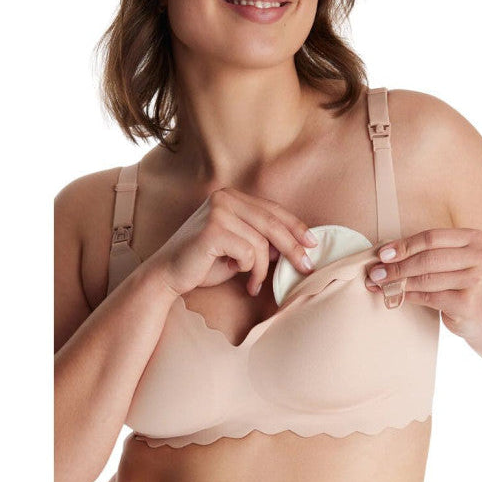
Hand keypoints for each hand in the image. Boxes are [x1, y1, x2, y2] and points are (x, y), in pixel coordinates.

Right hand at [150, 187, 318, 297]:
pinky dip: (249, 270)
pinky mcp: (213, 230)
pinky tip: (239, 278)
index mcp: (231, 197)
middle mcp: (224, 198)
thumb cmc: (203, 264)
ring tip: (254, 284)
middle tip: (306, 267)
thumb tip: (294, 244)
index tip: (313, 243)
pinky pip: (249, 253)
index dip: (295, 227)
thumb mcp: (238, 248)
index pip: (272, 210)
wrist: (167, 275)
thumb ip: (261, 240)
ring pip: (262, 243)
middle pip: (272, 223)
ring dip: (262, 270)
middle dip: (293, 248)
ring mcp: (218, 211)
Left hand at [365, 228, 481, 339]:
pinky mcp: (468, 304)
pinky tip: (396, 296)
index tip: (382, 254)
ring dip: (399, 282)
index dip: (404, 246)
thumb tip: (383, 255)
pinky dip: (409, 296)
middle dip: (398, 266)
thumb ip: (424, 253)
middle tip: (375, 273)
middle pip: (428, 259)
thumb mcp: (449, 260)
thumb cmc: (458, 281)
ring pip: (427, 279)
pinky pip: (429, 298)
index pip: (432, 238)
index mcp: (474, 238)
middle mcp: (480, 257)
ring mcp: (477, 281)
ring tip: (380, 284)